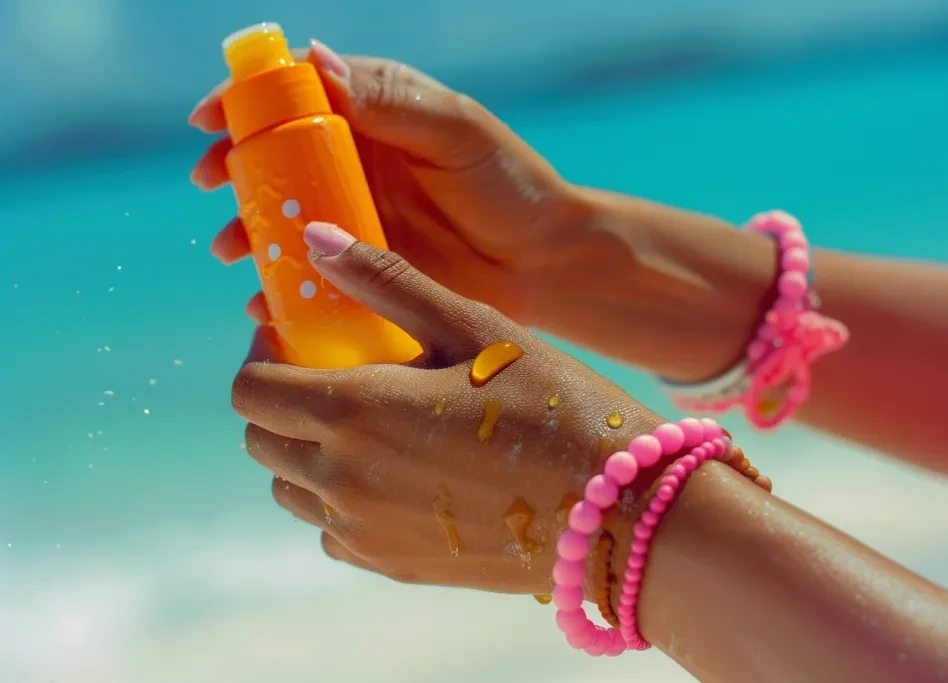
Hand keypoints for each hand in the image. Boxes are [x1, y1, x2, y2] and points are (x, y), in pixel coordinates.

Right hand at [189, 40, 586, 323]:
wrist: (541, 261)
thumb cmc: (507, 184)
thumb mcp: (454, 131)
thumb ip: (390, 101)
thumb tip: (316, 60)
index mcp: (372, 114)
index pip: (297, 93)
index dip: (247, 99)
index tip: (210, 117)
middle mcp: (354, 163)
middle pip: (275, 156)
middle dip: (233, 168)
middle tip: (211, 184)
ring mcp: (354, 217)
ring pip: (284, 217)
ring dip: (247, 231)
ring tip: (231, 251)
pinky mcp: (362, 267)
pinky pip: (309, 274)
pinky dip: (282, 288)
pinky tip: (265, 303)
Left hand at [231, 222, 664, 594]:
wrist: (614, 509)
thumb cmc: (552, 404)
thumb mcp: (473, 327)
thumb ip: (386, 282)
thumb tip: (315, 237)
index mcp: (354, 412)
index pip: (250, 391)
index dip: (261, 358)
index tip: (296, 340)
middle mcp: (344, 480)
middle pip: (261, 441)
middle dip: (279, 401)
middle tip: (333, 375)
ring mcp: (365, 531)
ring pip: (292, 490)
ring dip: (306, 451)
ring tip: (365, 423)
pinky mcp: (393, 565)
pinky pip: (333, 532)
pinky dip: (340, 500)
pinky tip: (393, 473)